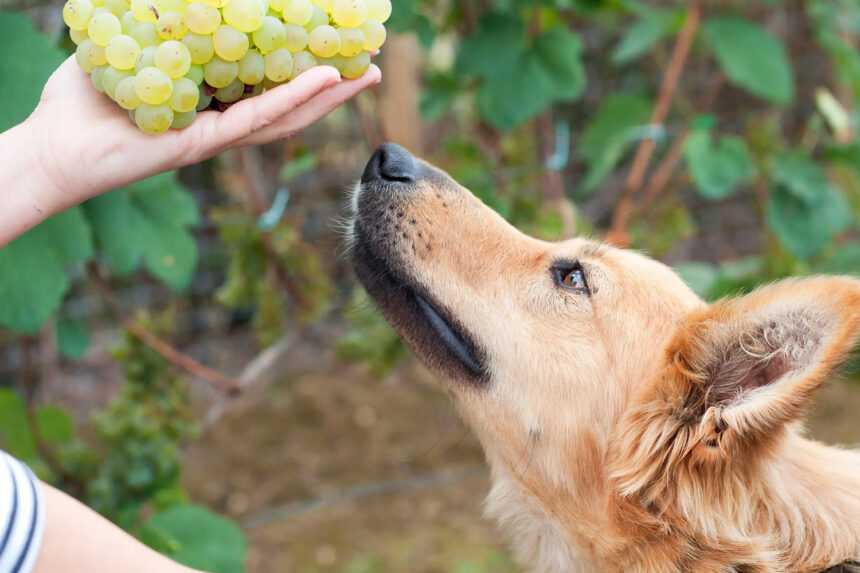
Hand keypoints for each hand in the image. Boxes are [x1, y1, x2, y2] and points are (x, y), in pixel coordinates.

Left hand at [23, 56, 380, 214]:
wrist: (54, 145)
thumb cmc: (83, 100)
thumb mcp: (128, 44)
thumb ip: (156, 22)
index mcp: (210, 100)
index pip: (265, 82)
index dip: (301, 67)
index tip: (331, 45)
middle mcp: (221, 120)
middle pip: (288, 103)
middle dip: (332, 86)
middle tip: (368, 62)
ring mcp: (217, 135)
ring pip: (286, 116)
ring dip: (329, 96)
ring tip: (366, 74)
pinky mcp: (206, 144)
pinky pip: (258, 119)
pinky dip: (294, 99)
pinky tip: (326, 80)